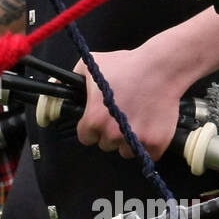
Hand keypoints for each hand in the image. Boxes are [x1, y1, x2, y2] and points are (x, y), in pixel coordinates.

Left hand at [73, 47, 190, 160]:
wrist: (162, 68)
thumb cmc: (127, 64)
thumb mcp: (91, 64)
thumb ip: (71, 79)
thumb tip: (56, 88)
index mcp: (94, 120)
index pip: (86, 137)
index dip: (92, 127)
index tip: (100, 118)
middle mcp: (112, 134)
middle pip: (106, 144)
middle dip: (111, 132)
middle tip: (122, 113)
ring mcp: (135, 140)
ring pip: (126, 151)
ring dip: (129, 140)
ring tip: (137, 118)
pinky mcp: (155, 144)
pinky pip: (148, 154)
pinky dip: (149, 144)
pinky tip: (151, 126)